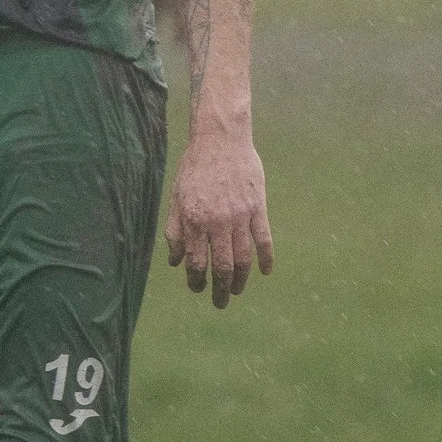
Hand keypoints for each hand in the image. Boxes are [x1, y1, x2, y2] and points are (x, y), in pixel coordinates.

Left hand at [163, 125, 273, 307]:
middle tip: (220, 303)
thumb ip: (175, 231)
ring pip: (244, 259)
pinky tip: (265, 272)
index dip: (197, 281)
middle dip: (221, 290)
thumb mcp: (176, 198)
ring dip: (241, 280)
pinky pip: (264, 240)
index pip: (197, 263)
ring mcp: (240, 216)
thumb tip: (175, 262)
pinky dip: (266, 259)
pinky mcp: (258, 208)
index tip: (198, 290)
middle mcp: (217, 222)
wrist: (220, 139)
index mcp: (195, 220)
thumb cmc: (195, 168)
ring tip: (238, 290)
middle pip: (222, 267)